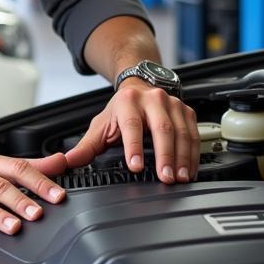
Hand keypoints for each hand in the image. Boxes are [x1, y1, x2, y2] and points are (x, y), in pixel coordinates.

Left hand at [65, 81, 198, 183]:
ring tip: (180, 178)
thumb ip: (87, 145)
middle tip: (165, 178)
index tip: (136, 166)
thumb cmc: (121, 109)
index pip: (131, 125)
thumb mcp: (102, 124)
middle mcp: (153, 99)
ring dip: (183, 158)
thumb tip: (69, 161)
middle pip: (162, 129)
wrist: (140, 85)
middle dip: (165, 156)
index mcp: (128, 101)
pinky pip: (194, 134)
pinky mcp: (187, 111)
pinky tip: (190, 170)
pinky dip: (193, 155)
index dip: (133, 146)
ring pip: (182, 132)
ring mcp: (172, 104)